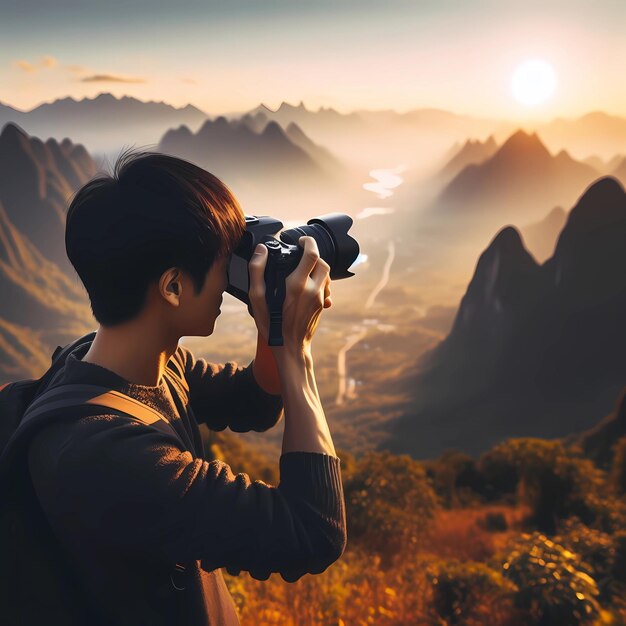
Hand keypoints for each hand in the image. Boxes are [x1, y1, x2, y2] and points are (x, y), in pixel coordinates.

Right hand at [248, 236, 331, 355]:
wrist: (290, 348)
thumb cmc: (271, 325)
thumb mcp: (257, 299)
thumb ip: (257, 271)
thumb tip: (261, 251)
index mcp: (296, 284)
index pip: (311, 254)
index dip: (308, 242)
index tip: (301, 240)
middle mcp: (312, 290)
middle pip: (323, 262)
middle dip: (314, 254)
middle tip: (302, 254)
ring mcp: (319, 298)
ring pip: (326, 275)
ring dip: (317, 268)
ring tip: (303, 269)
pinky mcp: (322, 306)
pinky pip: (324, 287)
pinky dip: (318, 281)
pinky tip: (306, 286)